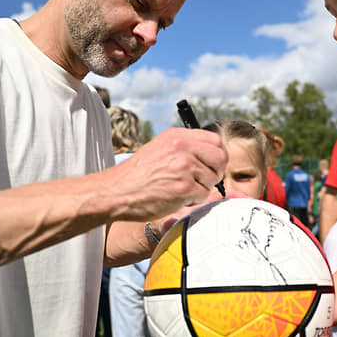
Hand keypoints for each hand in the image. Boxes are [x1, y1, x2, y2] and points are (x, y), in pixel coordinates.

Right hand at [111, 128, 226, 221]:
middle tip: (201, 181)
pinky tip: (176, 198)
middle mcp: (182, 147)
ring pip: (213, 179)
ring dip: (202, 188)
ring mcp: (184, 167)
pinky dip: (193, 200)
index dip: (216, 156)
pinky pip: (203, 195)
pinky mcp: (183, 187)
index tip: (209, 166)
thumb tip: (212, 155)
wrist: (116, 191)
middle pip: (221, 158)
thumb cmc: (137, 175)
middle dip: (215, 172)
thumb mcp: (160, 148)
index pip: (215, 141)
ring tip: (181, 189)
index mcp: (177, 136)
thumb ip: (185, 148)